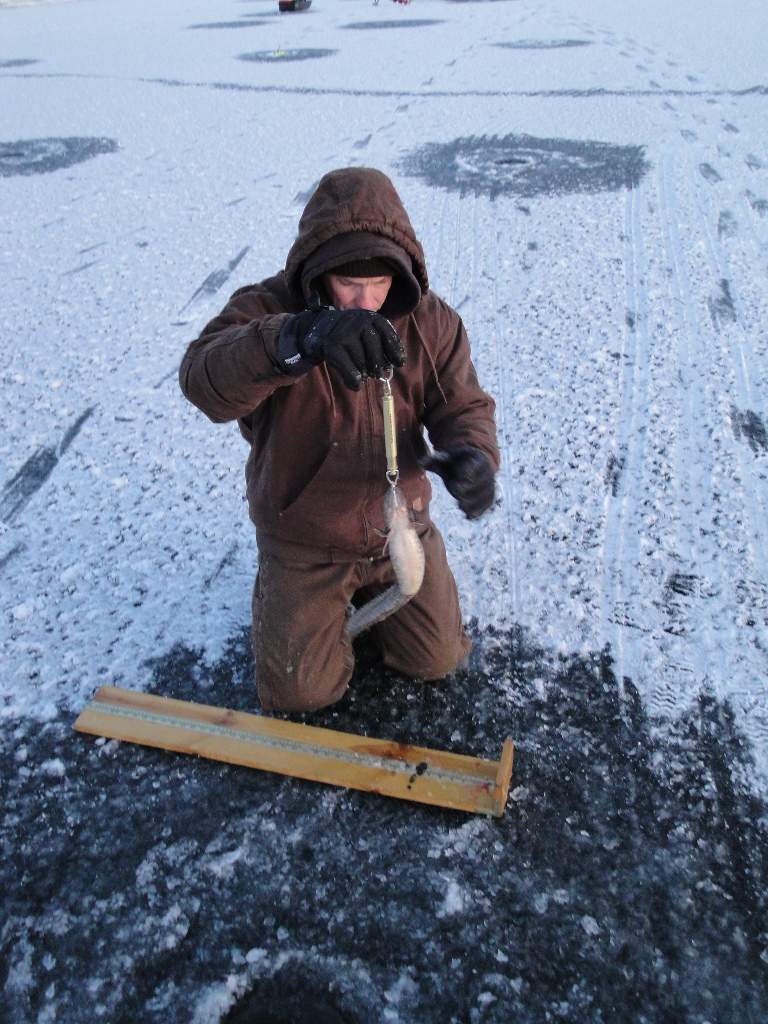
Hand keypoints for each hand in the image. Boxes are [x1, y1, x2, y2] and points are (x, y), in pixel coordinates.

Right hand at [277, 307, 405, 390]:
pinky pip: (349, 369)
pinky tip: (355, 384)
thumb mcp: (365, 332)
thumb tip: (392, 366)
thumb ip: (379, 344)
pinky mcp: (332, 345)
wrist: (318, 329)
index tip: (399, 364)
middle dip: (378, 365)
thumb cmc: (348, 335)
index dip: (395, 351)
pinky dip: (354, 380)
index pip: (388, 335)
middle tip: (376, 374)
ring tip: (362, 374)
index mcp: (371, 317)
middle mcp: (359, 321)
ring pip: (362, 362)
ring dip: (364, 373)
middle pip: (376, 351)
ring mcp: (345, 333)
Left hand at [419, 446, 494, 519]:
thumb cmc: (457, 462)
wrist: (476, 465)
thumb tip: (420, 462)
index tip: (458, 477)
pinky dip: (478, 511)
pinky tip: (468, 516)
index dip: (467, 472)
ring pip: (484, 496)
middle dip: (468, 488)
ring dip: (473, 502)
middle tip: (456, 492)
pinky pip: (486, 506)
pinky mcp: (489, 497)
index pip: (474, 466)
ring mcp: (489, 486)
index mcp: (476, 459)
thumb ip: (436, 460)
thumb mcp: (447, 458)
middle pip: (479, 483)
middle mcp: (487, 473)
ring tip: (461, 506)